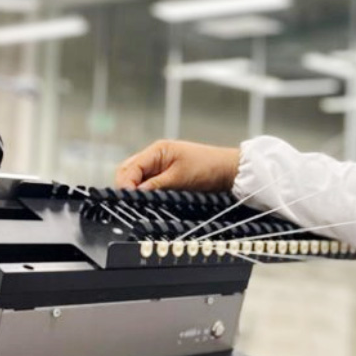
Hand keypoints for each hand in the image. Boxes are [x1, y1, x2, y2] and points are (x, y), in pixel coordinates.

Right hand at [115, 139, 239, 192]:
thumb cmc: (209, 168)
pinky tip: (149, 200)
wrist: (230, 170)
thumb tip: (135, 194)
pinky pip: (149, 183)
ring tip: (140, 203)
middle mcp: (155, 156)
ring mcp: (160, 166)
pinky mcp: (167, 175)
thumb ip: (155, 186)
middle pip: (128, 172)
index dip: (126, 185)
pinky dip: (146, 192)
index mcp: (156, 151)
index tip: (128, 200)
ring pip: (137, 179)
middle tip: (131, 204)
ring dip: (136, 190)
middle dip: (126, 187)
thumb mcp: (179, 178)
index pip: (129, 168)